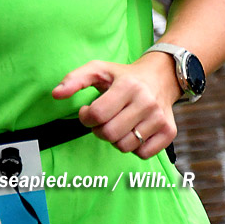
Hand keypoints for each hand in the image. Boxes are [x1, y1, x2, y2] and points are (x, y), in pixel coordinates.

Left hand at [52, 56, 178, 158]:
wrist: (160, 77)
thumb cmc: (123, 75)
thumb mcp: (99, 69)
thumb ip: (74, 79)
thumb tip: (55, 94)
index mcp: (127, 85)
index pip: (98, 114)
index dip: (86, 117)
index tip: (88, 111)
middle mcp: (146, 102)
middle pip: (109, 133)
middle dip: (98, 130)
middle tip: (101, 120)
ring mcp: (159, 118)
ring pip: (125, 146)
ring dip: (115, 139)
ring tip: (117, 123)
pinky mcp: (169, 132)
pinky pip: (143, 154)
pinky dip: (134, 147)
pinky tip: (133, 130)